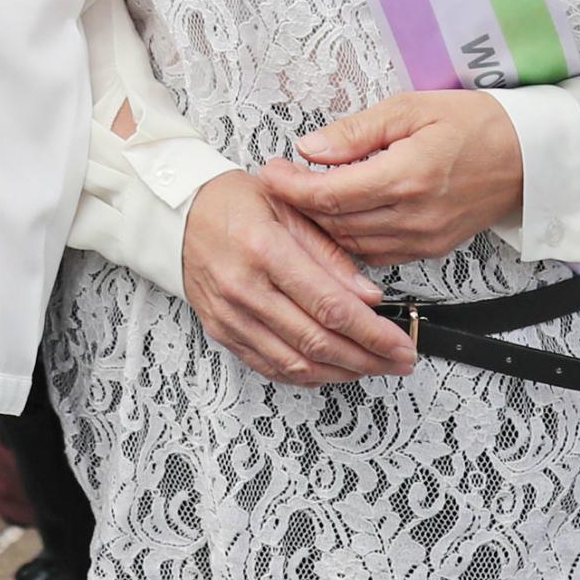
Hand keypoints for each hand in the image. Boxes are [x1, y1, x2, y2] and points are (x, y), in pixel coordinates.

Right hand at [180, 170, 412, 385]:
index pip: (329, 304)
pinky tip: (333, 369)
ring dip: (343, 372)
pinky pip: (271, 367)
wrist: (179, 216)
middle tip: (399, 360)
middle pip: (317, 341)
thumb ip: (330, 253)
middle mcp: (244, 288)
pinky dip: (308, 375)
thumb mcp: (288, 208)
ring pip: (296, 363)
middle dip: (368, 357)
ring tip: (374, 367)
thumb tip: (368, 295)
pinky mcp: (223, 332)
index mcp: (264, 249)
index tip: (400, 341)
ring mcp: (231, 315)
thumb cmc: (232, 204)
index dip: (372, 331)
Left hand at [260, 90, 524, 266]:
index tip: (268, 172)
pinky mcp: (430, 250)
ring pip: (351, 244)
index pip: (330, 193)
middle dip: (298, 205)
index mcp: (406, 176)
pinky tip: (338, 218)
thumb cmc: (473, 123)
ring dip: (321, 225)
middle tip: (277, 182)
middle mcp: (412, 216)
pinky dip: (349, 239)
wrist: (529, 157)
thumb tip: (309, 147)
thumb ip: (356, 132)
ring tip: (301, 199)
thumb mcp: (411, 108)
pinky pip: (374, 255)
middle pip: (335, 223)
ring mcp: (422, 239)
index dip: (291, 186)